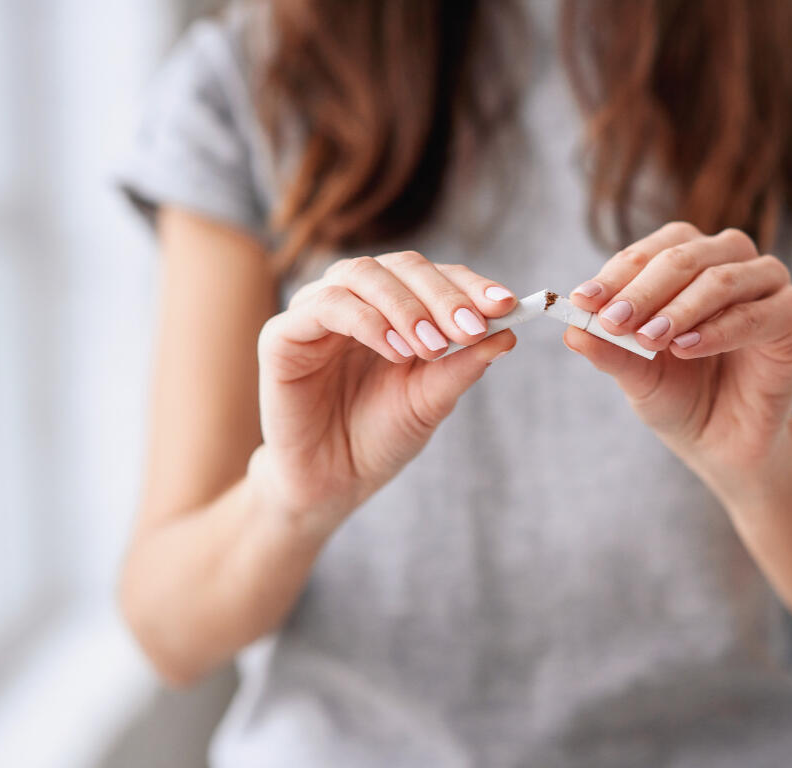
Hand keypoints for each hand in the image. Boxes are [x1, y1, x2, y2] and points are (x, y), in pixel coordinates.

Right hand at [253, 252, 516, 529]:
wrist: (332, 484)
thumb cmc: (380, 437)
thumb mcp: (432, 400)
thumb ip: (463, 365)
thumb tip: (509, 332)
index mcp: (395, 307)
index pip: (436, 276)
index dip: (470, 285)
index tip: (507, 305)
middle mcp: (356, 298)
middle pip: (402, 266)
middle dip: (443, 294)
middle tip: (471, 328)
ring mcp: (316, 311)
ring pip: (362, 273)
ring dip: (406, 306)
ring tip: (432, 347)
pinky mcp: (282, 334)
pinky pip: (325, 306)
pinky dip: (366, 321)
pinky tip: (395, 351)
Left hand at [565, 222, 791, 492]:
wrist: (723, 443)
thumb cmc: (680, 396)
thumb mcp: (636, 374)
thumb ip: (609, 349)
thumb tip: (570, 330)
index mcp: (689, 261)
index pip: (651, 251)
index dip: (615, 274)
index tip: (581, 302)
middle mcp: (730, 262)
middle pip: (684, 256)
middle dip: (643, 289)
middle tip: (612, 320)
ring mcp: (767, 286)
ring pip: (721, 279)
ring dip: (680, 307)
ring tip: (649, 339)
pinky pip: (757, 315)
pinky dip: (718, 330)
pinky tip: (686, 349)